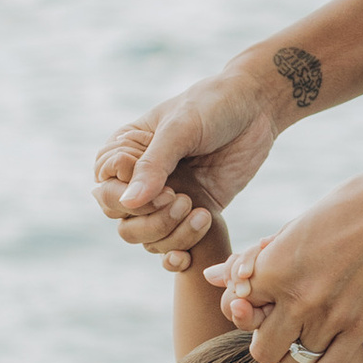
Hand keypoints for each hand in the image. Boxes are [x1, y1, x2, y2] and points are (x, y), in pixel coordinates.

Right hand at [93, 73, 281, 256]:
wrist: (257, 108)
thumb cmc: (213, 105)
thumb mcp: (181, 129)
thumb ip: (154, 165)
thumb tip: (128, 203)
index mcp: (126, 151)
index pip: (105, 189)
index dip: (126, 198)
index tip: (163, 186)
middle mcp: (141, 178)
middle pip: (122, 219)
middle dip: (151, 220)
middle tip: (183, 201)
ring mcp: (165, 198)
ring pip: (146, 237)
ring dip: (170, 235)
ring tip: (201, 214)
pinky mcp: (191, 213)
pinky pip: (172, 245)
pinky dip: (175, 255)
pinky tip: (187, 256)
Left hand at [210, 173, 362, 362]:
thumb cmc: (345, 209)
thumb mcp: (291, 228)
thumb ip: (251, 260)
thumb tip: (212, 276)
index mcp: (274, 267)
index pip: (235, 308)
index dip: (241, 308)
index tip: (255, 301)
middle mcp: (298, 298)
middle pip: (261, 350)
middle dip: (265, 340)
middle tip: (277, 326)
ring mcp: (331, 318)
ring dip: (292, 355)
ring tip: (298, 339)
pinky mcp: (360, 328)